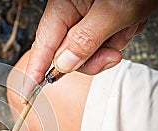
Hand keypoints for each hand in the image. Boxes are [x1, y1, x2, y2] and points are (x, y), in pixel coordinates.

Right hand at [22, 0, 157, 100]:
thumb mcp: (113, 12)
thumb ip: (85, 40)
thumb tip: (63, 65)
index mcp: (63, 6)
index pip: (42, 46)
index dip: (34, 73)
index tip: (27, 95)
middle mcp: (71, 13)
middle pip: (67, 55)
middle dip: (92, 59)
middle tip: (112, 53)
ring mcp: (86, 18)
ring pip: (89, 52)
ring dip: (112, 45)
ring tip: (127, 25)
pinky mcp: (101, 22)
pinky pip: (104, 44)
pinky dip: (120, 38)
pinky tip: (130, 22)